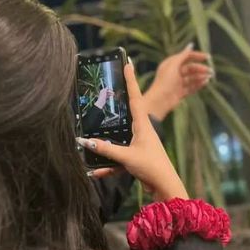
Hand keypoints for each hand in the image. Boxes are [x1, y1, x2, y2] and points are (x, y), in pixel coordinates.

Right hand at [78, 61, 187, 200]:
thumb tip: (85, 142)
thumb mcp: (127, 156)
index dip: (131, 80)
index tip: (128, 63)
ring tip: (91, 142)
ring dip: (106, 144)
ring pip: (118, 138)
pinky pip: (118, 157)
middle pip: (125, 113)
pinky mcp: (136, 157)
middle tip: (105, 90)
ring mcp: (138, 144)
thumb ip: (106, 149)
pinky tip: (96, 172)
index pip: (135, 97)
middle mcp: (141, 131)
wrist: (165, 186)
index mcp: (142, 125)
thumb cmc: (151, 166)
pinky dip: (108, 165)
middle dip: (115, 104)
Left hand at [142, 44, 212, 120]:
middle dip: (200, 68)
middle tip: (210, 71)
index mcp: (171, 64)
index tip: (208, 57)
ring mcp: (177, 83)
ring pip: (192, 78)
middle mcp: (174, 72)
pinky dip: (198, 85)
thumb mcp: (173, 65)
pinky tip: (205, 83)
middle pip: (190, 68)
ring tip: (208, 78)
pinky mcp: (180, 92)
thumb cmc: (165, 81)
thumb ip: (183, 55)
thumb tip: (191, 45)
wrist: (160, 100)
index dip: (197, 56)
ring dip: (200, 77)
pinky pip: (191, 87)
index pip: (186, 57)